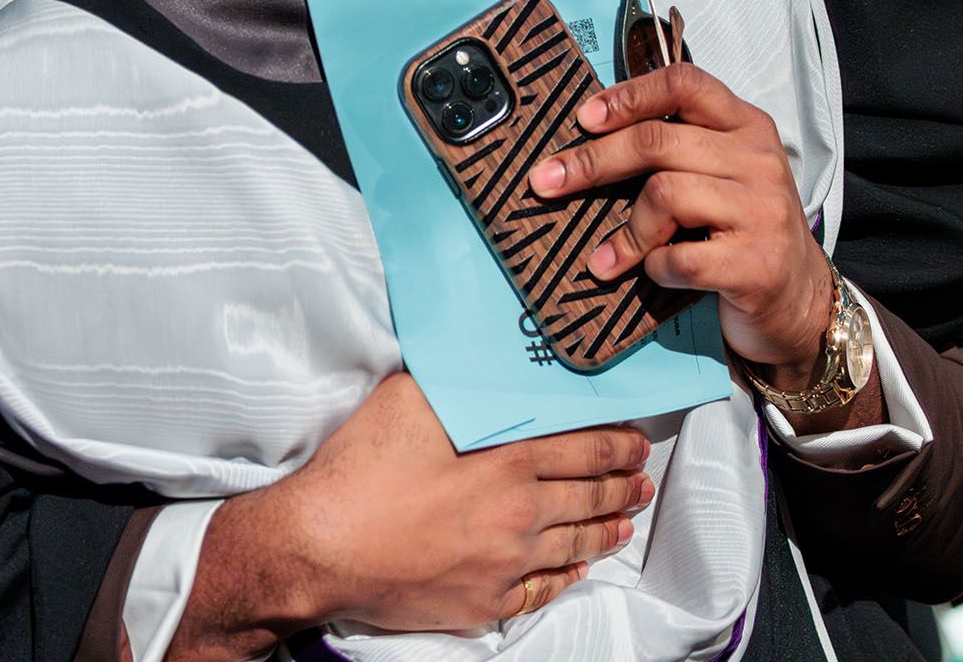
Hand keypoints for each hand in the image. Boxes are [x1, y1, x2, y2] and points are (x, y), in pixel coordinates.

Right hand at [169, 374, 650, 657]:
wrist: (320, 548)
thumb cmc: (358, 472)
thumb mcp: (406, 402)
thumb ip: (456, 384)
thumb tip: (481, 362)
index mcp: (506, 462)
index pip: (583, 449)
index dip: (617, 443)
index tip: (635, 439)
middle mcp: (518, 515)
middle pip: (589, 496)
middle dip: (623, 484)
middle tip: (642, 476)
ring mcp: (505, 564)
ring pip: (575, 544)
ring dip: (608, 529)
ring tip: (627, 519)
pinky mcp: (485, 600)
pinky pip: (544, 589)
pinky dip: (570, 576)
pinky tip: (580, 567)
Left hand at [530, 62, 831, 385]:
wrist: (801, 302)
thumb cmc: (743, 232)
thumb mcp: (721, 175)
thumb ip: (677, 148)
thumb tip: (587, 138)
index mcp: (747, 126)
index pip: (685, 83)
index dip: (628, 96)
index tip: (584, 118)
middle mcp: (759, 160)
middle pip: (657, 140)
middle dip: (591, 162)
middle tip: (545, 182)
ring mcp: (763, 211)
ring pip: (665, 194)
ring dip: (626, 232)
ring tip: (608, 258)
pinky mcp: (758, 264)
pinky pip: (679, 257)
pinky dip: (654, 268)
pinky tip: (655, 275)